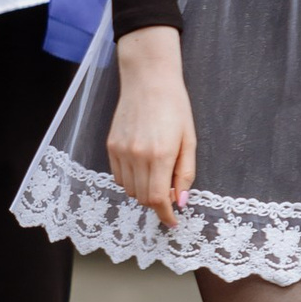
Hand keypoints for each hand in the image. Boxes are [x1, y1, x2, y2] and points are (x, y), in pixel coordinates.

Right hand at [106, 27, 195, 227]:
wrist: (148, 80)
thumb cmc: (175, 107)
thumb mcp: (189, 140)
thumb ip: (185, 173)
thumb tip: (181, 201)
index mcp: (161, 155)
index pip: (159, 199)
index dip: (166, 215)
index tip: (172, 221)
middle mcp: (138, 156)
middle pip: (143, 197)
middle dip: (157, 204)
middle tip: (168, 196)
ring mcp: (121, 151)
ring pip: (129, 189)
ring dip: (143, 192)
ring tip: (155, 178)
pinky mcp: (111, 146)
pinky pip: (118, 176)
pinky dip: (129, 180)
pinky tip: (141, 168)